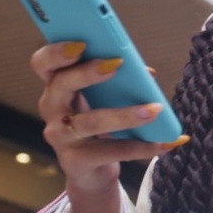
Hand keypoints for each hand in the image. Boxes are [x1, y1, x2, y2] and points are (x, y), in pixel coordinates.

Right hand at [33, 42, 185, 191]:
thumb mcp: (105, 98)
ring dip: (125, 114)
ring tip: (155, 109)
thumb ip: (120, 80)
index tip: (81, 43)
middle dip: (86, 73)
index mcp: (57, 85)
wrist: (91, 170)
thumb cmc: (99, 122)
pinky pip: (112, 152)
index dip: (57, 52)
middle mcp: (52, 109)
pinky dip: (145, 146)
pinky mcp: (76, 161)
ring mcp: (61, 137)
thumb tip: (146, 73)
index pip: (44, 63)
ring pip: (91, 122)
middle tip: (116, 64)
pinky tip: (168, 141)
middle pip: (60, 85)